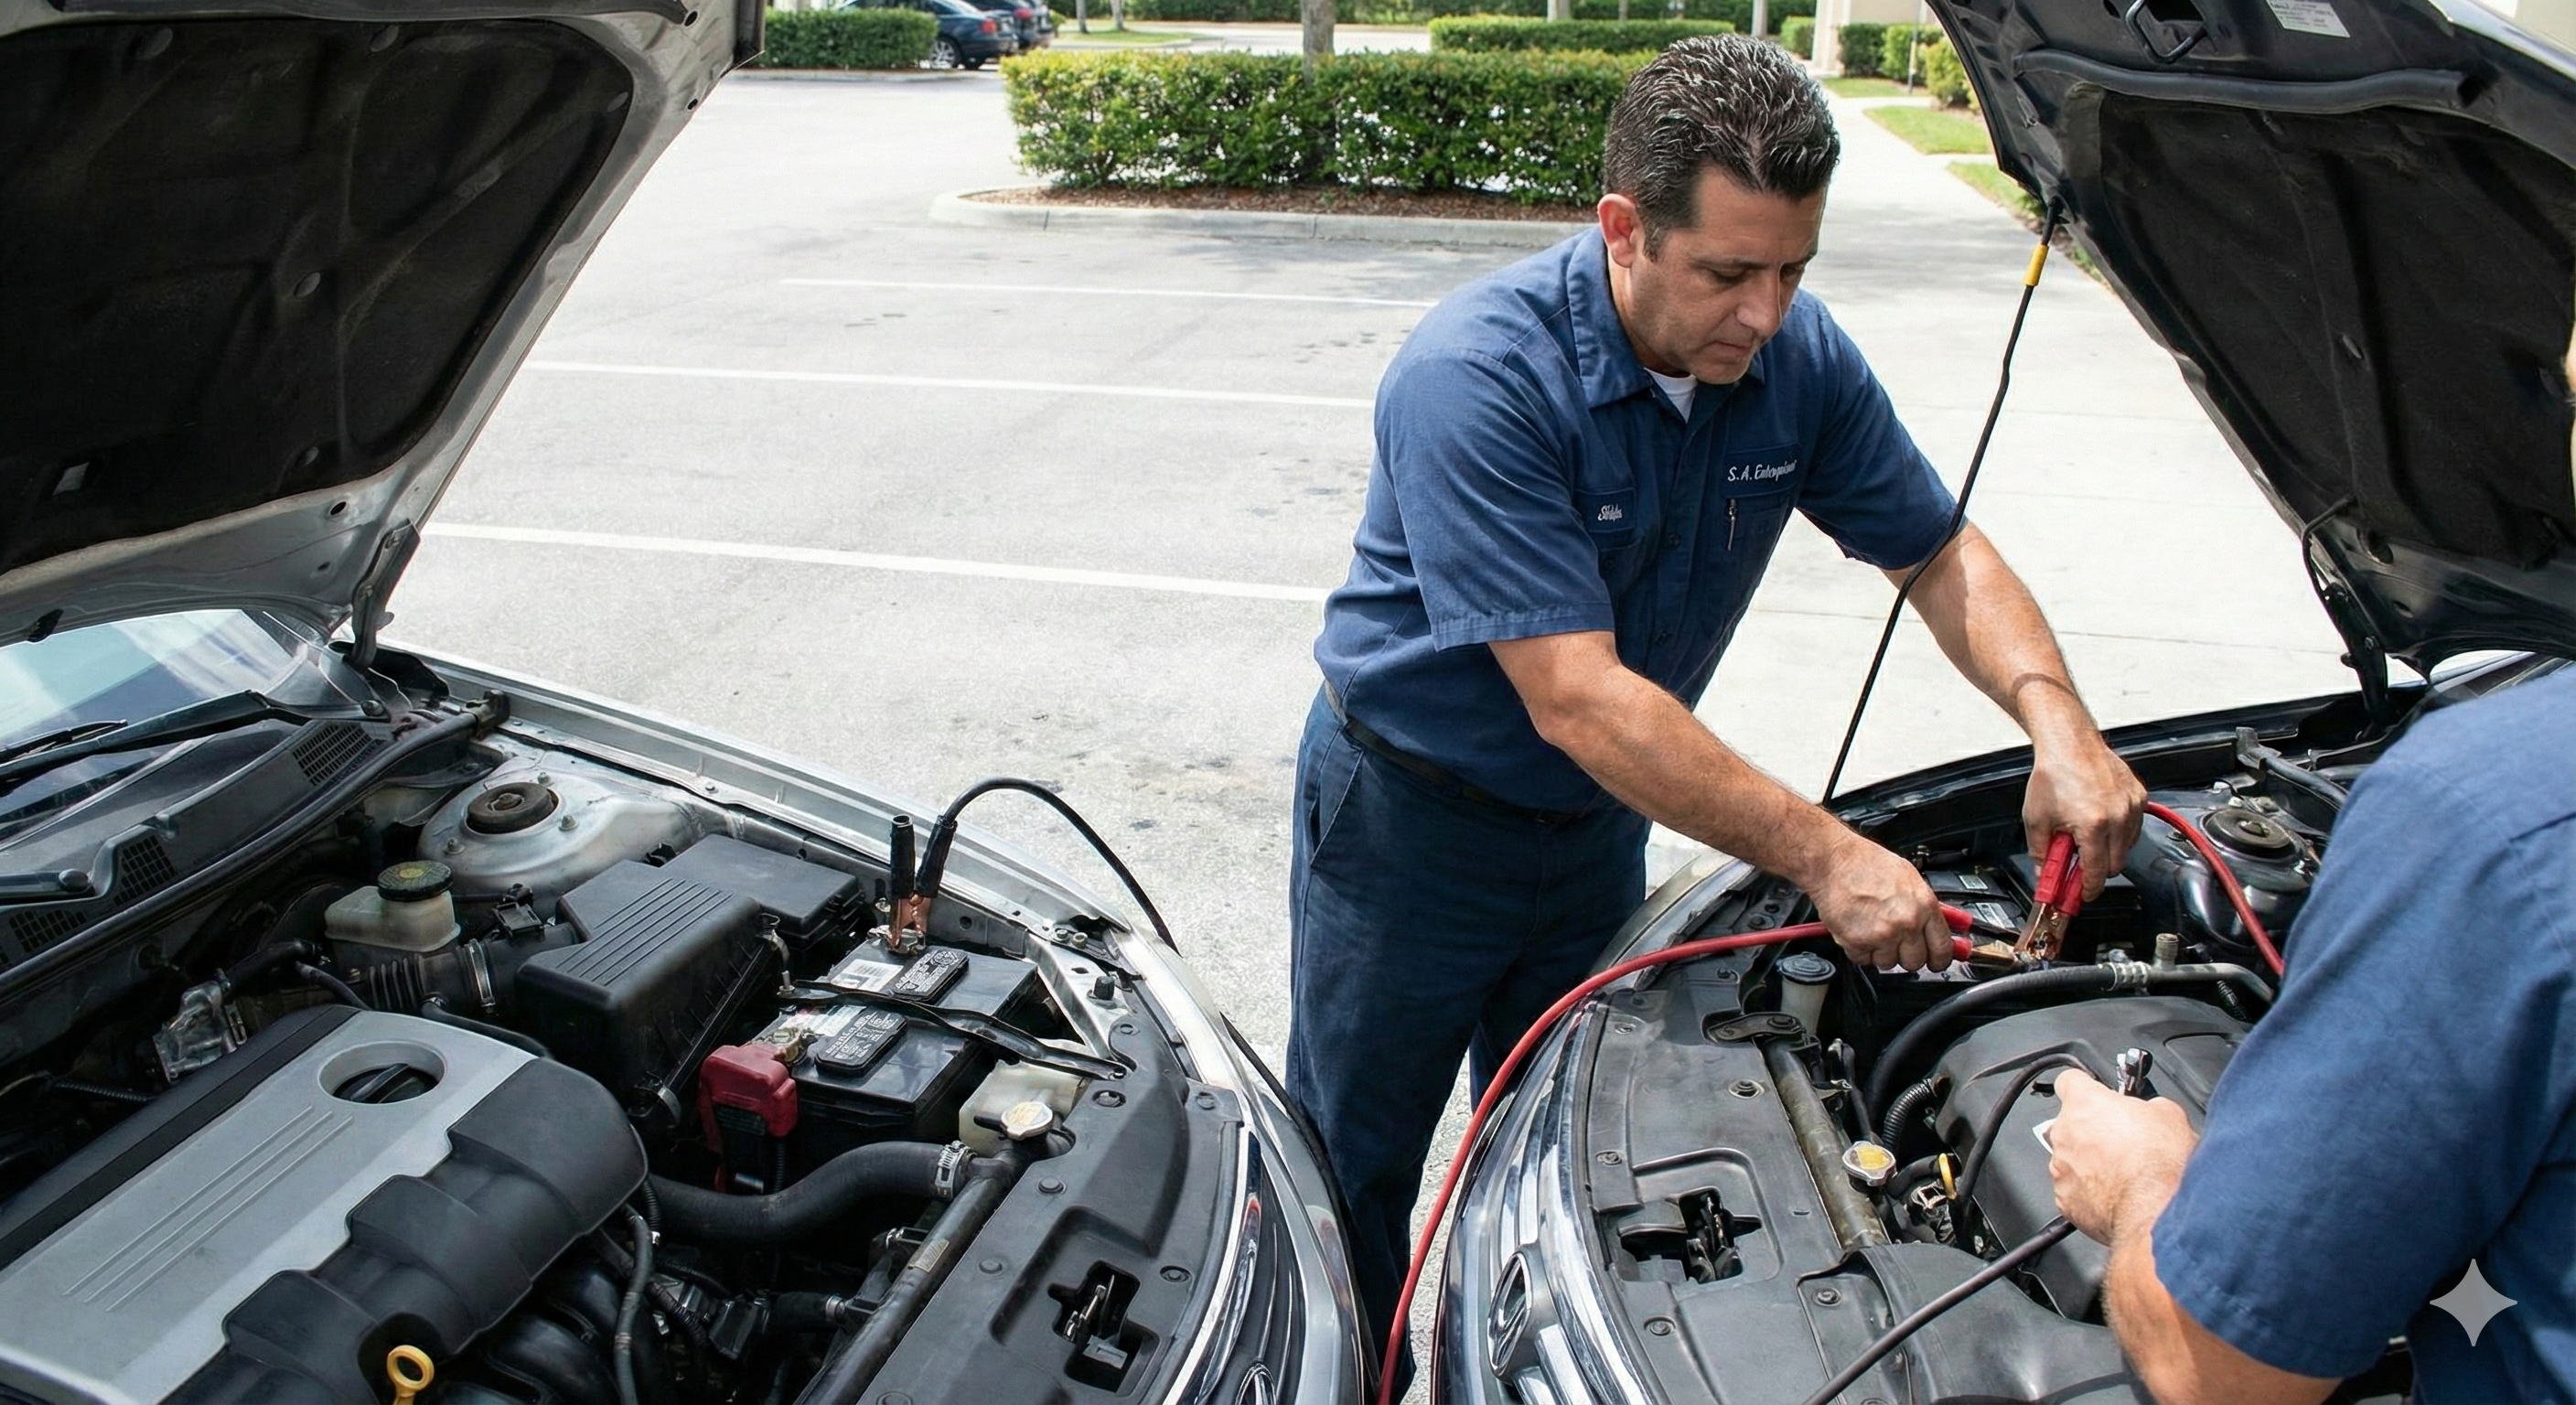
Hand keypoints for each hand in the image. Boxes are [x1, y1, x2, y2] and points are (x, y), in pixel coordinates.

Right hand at [1806, 834, 1952, 971]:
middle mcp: (1906, 923)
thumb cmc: (1866, 863)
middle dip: (1906, 954)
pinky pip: (1864, 960)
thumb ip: (1926, 907)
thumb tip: (1941, 927)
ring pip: (1888, 963)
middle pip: (1915, 962)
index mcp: (1924, 906)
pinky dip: (1860, 950)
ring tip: (1873, 929)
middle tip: (1897, 940)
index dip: (1939, 959)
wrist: (1833, 861)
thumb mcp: (1909, 877)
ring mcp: (1882, 935)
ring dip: (1881, 952)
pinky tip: (1858, 930)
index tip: (1935, 962)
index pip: (1942, 948)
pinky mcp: (1857, 942)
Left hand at [2024, 734, 2144, 899]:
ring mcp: (2131, 805)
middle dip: (2097, 870)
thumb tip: (2046, 875)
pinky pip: (2134, 827)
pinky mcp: (2139, 796)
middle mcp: (2117, 816)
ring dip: (2109, 849)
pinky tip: (2100, 821)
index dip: (2088, 889)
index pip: (2097, 872)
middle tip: (2079, 864)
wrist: (2069, 743)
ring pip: (2128, 847)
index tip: (2083, 895)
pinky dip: (2120, 831)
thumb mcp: (2036, 819)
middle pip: (2116, 864)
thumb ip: (2042, 853)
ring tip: (2085, 834)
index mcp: (2093, 825)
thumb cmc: (2053, 774)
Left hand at [2047, 1068, 2196, 1243]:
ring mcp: (2061, 1169)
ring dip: (2090, 1162)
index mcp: (2085, 1104)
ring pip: (2070, 1158)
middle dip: (2092, 1129)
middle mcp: (2064, 1134)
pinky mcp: (2066, 1201)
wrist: (2158, 1214)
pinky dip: (2090, 1192)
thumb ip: (2148, 1106)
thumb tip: (2150, 1112)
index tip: (2096, 1093)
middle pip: (2069, 1123)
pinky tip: (2118, 1195)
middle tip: (2122, 1140)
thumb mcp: (2169, 1115)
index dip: (2087, 1087)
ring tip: (2124, 1173)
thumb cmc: (2162, 1166)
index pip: (2070, 1081)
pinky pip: (2073, 1190)